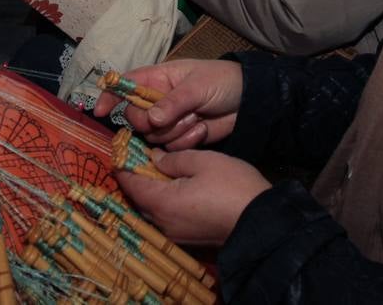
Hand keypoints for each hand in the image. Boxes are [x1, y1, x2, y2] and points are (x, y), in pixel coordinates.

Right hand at [93, 59, 242, 149]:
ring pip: (153, 136)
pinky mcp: (180, 138)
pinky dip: (187, 141)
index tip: (100, 111)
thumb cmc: (221, 82)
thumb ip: (173, 102)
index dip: (110, 96)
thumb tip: (151, 120)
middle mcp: (158, 101)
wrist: (248, 102)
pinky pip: (171, 148)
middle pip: (135, 118)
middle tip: (169, 118)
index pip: (126, 85)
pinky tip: (202, 129)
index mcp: (158, 79)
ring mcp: (168, 121)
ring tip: (196, 118)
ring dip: (175, 131)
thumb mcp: (197, 86)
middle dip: (151, 122)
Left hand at [117, 149, 269, 247]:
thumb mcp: (203, 161)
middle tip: (137, 151)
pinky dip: (163, 200)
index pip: (129, 183)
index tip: (120, 144)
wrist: (262, 223)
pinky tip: (173, 185)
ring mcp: (175, 234)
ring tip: (155, 165)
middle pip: (138, 197)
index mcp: (162, 202)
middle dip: (135, 174)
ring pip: (152, 208)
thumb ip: (173, 159)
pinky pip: (166, 216)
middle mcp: (162, 223)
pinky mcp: (188, 238)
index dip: (122, 162)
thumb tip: (154, 157)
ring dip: (150, 188)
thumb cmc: (233, 186)